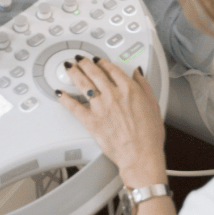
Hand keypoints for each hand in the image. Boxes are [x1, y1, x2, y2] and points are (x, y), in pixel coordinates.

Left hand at [57, 56, 166, 187]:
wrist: (140, 154)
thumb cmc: (149, 135)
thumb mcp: (153, 105)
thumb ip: (144, 86)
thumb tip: (138, 73)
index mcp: (129, 89)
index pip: (111, 69)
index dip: (102, 62)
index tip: (97, 60)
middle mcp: (113, 94)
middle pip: (94, 72)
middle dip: (84, 63)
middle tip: (79, 59)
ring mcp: (100, 107)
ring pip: (83, 84)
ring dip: (74, 73)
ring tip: (68, 67)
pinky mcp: (90, 120)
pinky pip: (73, 106)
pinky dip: (65, 98)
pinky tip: (60, 93)